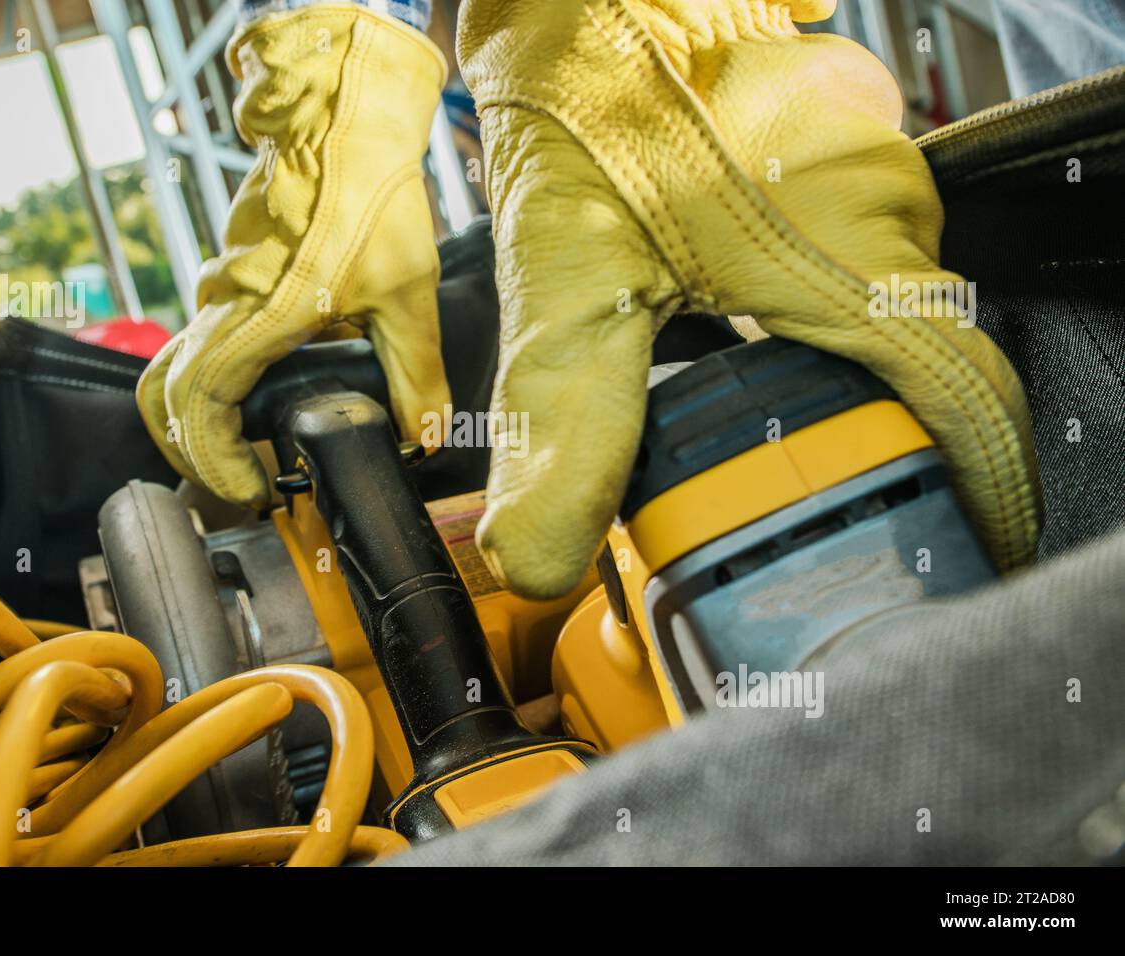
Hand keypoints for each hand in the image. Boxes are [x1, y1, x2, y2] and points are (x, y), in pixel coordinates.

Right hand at [138, 5, 450, 506]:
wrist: (341, 116)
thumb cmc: (367, 191)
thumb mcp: (406, 292)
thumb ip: (417, 372)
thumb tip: (426, 434)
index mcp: (254, 316)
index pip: (198, 407)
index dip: (214, 460)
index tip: (250, 488)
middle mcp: (222, 304)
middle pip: (165, 397)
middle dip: (192, 452)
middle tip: (242, 482)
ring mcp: (220, 286)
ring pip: (178, 366)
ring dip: (204, 418)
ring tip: (255, 450)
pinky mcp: (232, 273)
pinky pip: (203, 337)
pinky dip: (217, 381)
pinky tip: (270, 394)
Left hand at [458, 0, 1040, 597]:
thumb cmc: (590, 99)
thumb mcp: (572, 282)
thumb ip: (569, 428)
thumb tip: (536, 558)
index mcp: (857, 261)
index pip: (969, 408)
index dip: (978, 496)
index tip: (969, 548)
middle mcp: (891, 212)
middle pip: (919, 363)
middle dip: (867, 438)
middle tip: (801, 495)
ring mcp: (876, 168)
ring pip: (881, 304)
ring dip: (832, 367)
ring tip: (760, 408)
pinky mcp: (846, 146)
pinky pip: (855, 249)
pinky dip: (814, 305)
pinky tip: (745, 317)